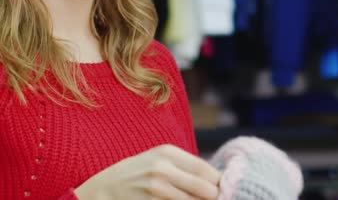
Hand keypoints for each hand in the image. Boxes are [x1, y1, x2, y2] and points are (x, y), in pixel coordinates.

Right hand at [74, 144, 220, 199]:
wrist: (102, 190)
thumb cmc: (136, 173)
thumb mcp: (158, 160)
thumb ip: (184, 166)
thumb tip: (215, 179)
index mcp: (168, 152)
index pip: (206, 170)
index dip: (219, 182)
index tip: (225, 189)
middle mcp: (163, 168)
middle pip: (205, 189)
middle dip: (214, 197)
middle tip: (218, 199)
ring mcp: (155, 189)